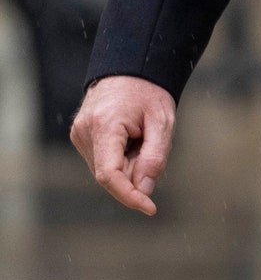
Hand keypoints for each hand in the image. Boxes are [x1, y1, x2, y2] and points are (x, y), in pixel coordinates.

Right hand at [69, 76, 176, 216]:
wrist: (129, 70)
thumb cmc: (148, 94)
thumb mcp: (162, 122)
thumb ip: (154, 157)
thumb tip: (144, 190)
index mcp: (104, 126)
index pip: (109, 174)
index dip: (129, 196)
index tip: (150, 208)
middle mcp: (85, 132)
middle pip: (111, 175)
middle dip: (136, 174)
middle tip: (152, 146)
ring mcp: (79, 135)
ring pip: (107, 171)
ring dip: (129, 166)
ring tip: (140, 137)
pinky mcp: (80, 137)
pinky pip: (103, 162)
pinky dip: (121, 159)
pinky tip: (130, 139)